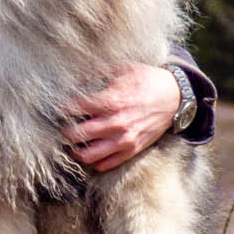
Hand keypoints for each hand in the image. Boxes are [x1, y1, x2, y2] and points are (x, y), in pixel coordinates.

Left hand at [62, 63, 180, 172]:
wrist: (175, 97)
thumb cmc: (147, 80)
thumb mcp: (122, 69)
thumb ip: (96, 72)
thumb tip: (74, 77)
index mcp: (111, 101)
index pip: (74, 108)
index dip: (62, 108)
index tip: (59, 108)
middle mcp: (115, 123)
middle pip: (75, 135)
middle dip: (63, 131)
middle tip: (62, 126)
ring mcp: (123, 140)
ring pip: (86, 156)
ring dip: (74, 150)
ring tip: (72, 143)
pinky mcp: (131, 150)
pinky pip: (105, 164)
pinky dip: (93, 161)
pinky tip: (90, 151)